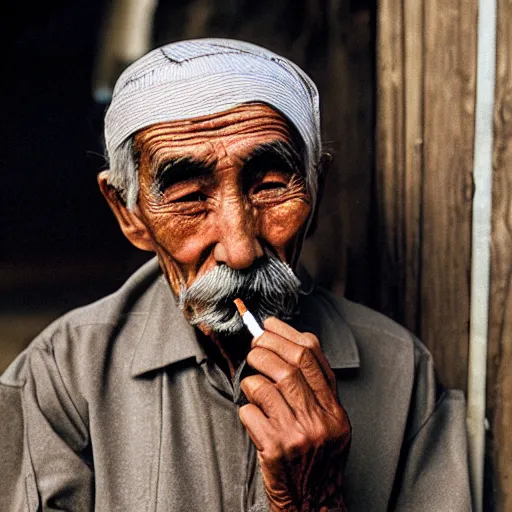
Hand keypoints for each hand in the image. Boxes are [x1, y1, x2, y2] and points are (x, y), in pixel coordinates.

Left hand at [239, 317, 350, 511]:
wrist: (315, 503)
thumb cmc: (318, 460)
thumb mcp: (330, 424)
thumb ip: (316, 390)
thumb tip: (290, 347)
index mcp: (334, 409)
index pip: (312, 357)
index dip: (286, 334)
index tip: (269, 324)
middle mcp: (320, 419)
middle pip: (289, 364)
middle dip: (265, 346)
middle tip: (254, 345)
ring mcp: (299, 434)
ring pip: (266, 385)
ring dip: (252, 377)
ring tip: (252, 382)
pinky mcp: (276, 449)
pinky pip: (250, 413)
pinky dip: (245, 408)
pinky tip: (252, 415)